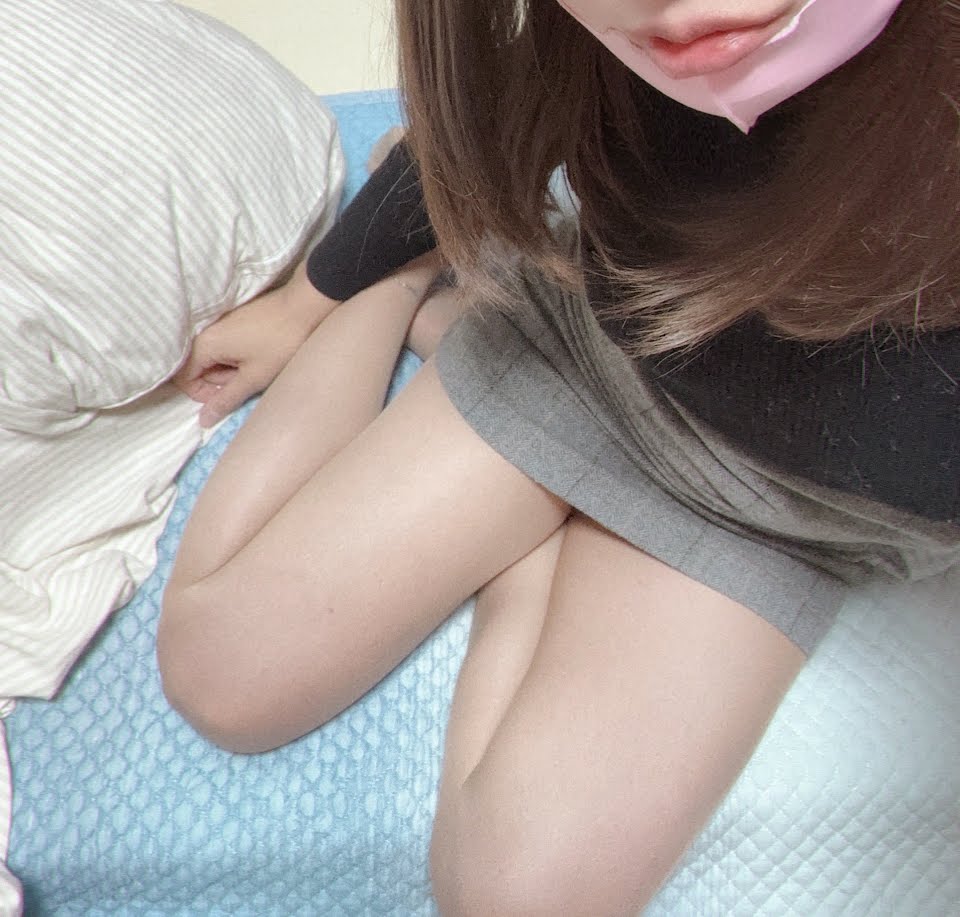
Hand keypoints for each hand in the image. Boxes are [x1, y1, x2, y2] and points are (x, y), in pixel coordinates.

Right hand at [174, 262, 338, 426]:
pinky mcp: (234, 321)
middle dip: (221, 381)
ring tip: (258, 366)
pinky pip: (226, 346)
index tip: (227, 396)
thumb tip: (203, 420)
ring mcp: (220, 324)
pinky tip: (260, 356)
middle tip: (248, 379)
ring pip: (214, 358)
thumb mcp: (254, 377)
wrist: (305, 307)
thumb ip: (226, 399)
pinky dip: (238, 357)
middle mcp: (206, 331)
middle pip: (198, 368)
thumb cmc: (280, 343)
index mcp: (204, 344)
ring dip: (231, 370)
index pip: (183, 378)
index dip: (202, 394)